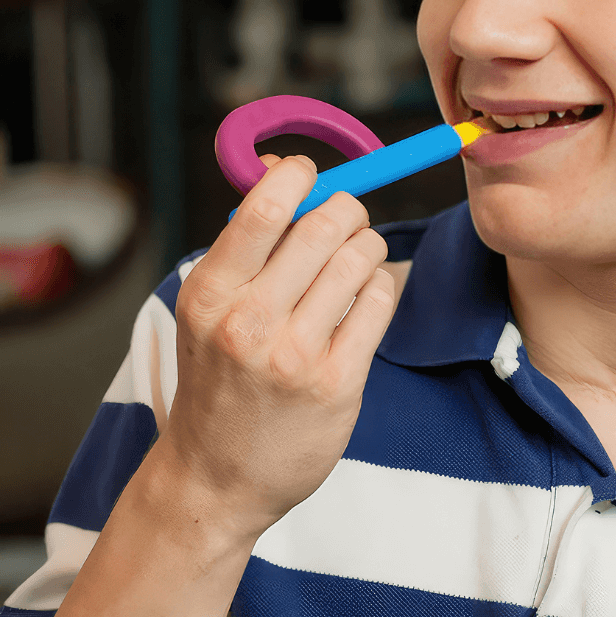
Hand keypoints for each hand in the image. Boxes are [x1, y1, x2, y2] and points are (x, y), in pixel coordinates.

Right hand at [158, 154, 393, 541]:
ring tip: (356, 258)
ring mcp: (295, 356)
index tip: (310, 176)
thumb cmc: (217, 377)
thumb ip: (248, 241)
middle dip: (346, 209)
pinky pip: (379, 301)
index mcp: (209, 293)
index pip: (264, 208)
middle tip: (346, 219)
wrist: (215, 478)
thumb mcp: (209, 307)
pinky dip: (378, 286)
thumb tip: (285, 166)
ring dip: (367, 245)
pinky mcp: (337, 383)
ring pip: (359, 258)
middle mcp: (248, 322)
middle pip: (325, 225)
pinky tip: (362, 298)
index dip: (299, 176)